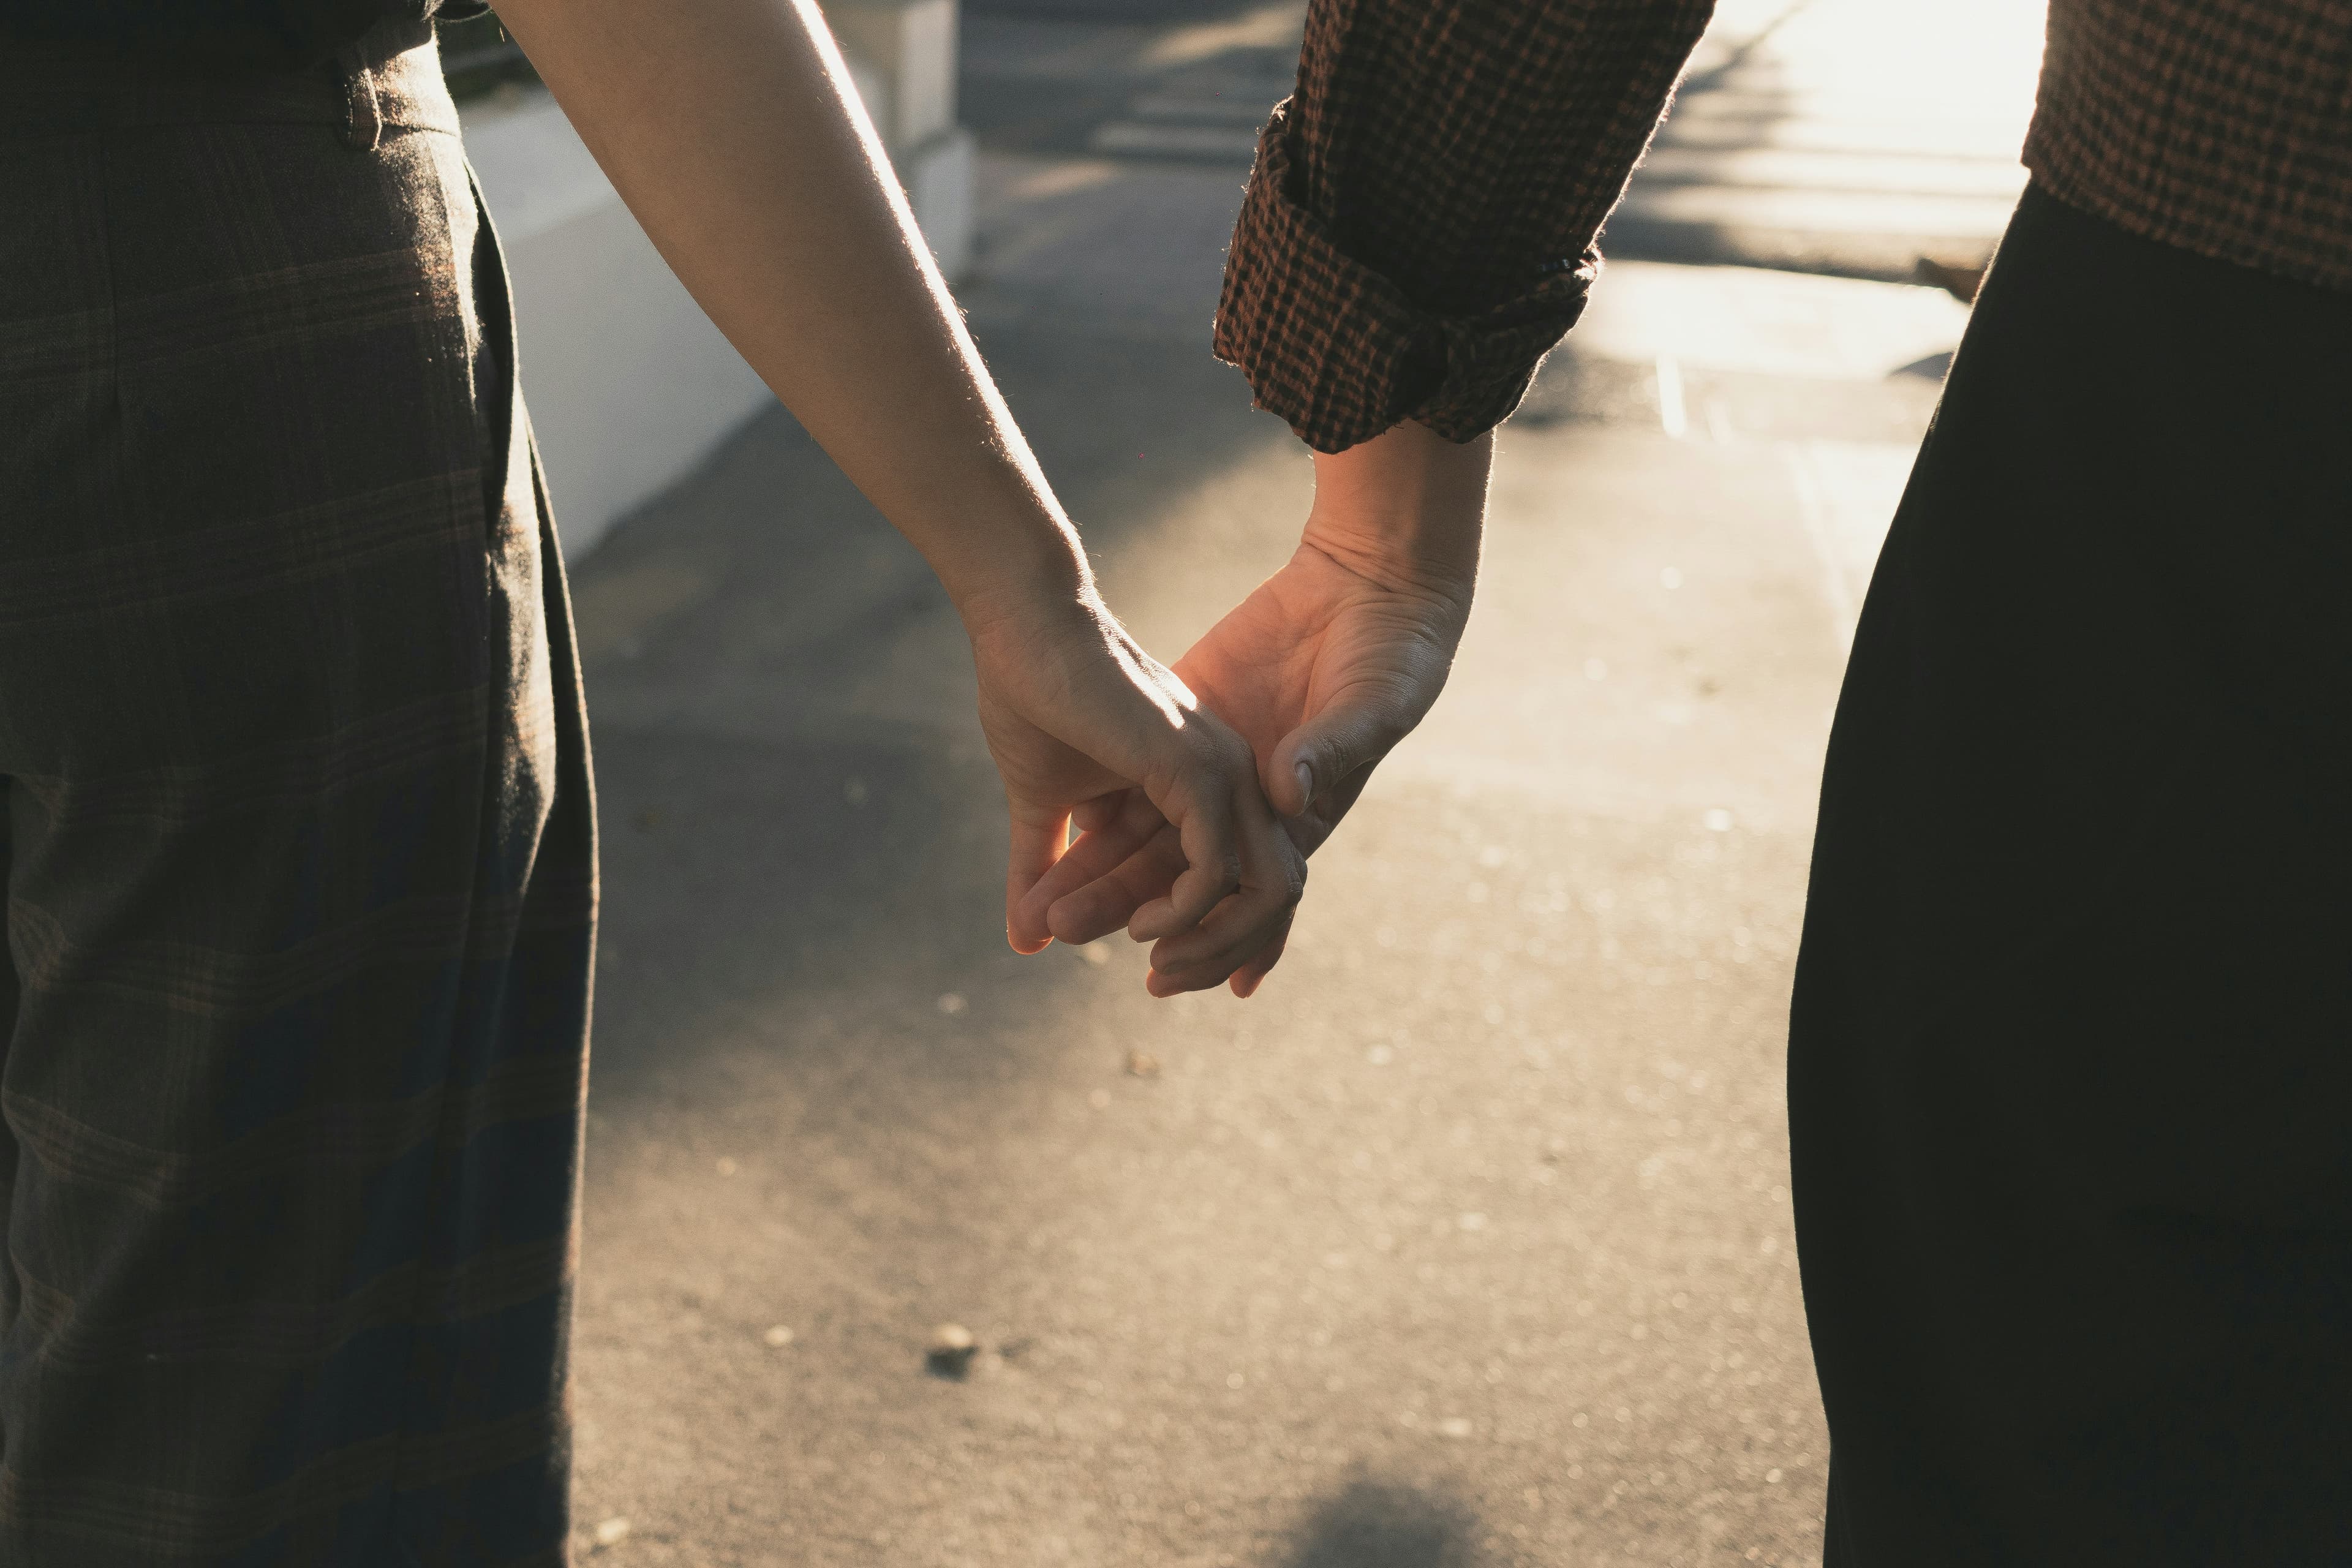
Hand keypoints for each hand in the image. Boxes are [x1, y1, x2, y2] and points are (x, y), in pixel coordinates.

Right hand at [966, 583, 1306, 996]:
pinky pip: (1218, 868)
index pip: (1245, 882)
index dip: (1220, 941)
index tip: (1163, 983)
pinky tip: (1139, 928)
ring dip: (1209, 945)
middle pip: (1274, 895)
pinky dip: (1185, 911)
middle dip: (1223, 955)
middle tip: (1158, 988)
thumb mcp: (1042, 805)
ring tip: (1151, 968)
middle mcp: (1233, 781)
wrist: (1023, 631)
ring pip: (1268, 890)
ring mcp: (1223, 773)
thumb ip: (1044, 869)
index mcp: (1206, 787)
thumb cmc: (1032, 699)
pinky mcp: (1198, 770)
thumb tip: (1025, 941)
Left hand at [1014, 423, 1489, 995]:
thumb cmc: (1394, 657)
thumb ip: (1331, 750)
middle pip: (1179, 881)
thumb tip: (1287, 796)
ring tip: (1035, 912)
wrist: (1369, 583)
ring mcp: (1211, 769)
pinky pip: (1125, 791)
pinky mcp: (1180, 732)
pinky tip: (1042, 857)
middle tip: (1066, 934)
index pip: (1250, 899)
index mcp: (1299, 818)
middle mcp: (1249, 806)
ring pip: (1141, 843)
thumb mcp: (1371, 706)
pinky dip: (1086, 829)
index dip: (1211, 942)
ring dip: (1094, 880)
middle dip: (1126, 912)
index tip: (1161, 970)